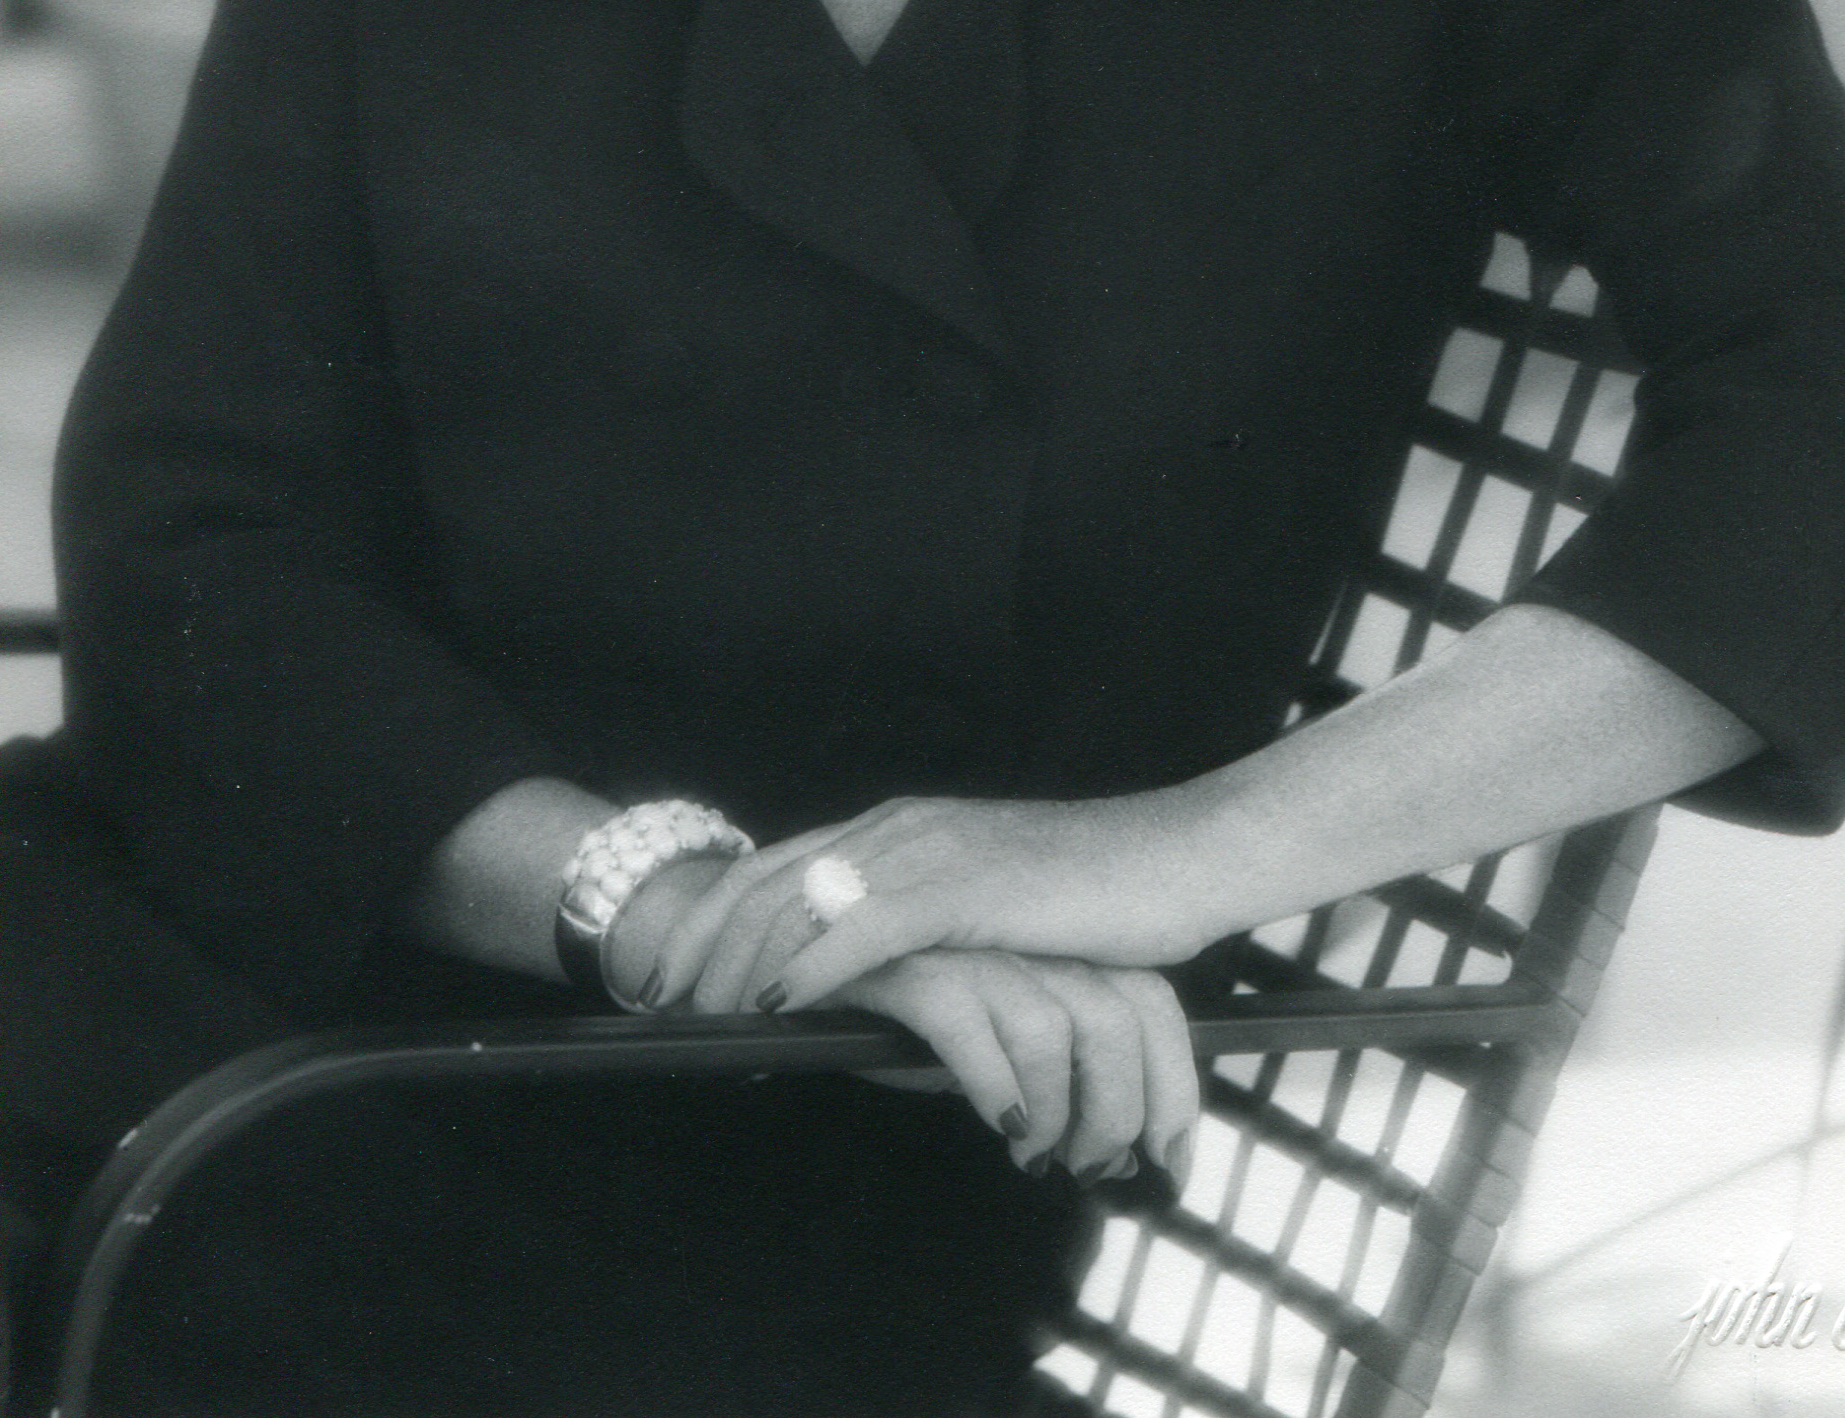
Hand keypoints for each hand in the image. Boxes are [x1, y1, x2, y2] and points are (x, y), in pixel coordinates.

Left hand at [644, 793, 1222, 1018]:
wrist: (1182, 859)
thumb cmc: (1098, 896)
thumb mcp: (989, 910)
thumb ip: (927, 929)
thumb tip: (873, 981)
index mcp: (903, 829)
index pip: (780, 866)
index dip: (716, 916)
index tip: (672, 971)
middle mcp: (902, 828)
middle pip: (769, 879)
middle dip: (703, 942)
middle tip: (662, 1003)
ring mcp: (932, 851)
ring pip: (801, 901)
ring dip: (739, 963)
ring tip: (702, 1016)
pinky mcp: (965, 884)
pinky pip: (864, 927)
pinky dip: (809, 965)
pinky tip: (777, 1003)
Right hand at [833, 951, 1198, 1185]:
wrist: (816, 935)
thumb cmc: (919, 996)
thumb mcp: (1002, 1028)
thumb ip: (1047, 1067)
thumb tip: (1101, 1151)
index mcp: (1060, 950)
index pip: (1152, 1003)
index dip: (1173, 1087)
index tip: (1172, 1162)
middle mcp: (1027, 942)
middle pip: (1123, 1016)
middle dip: (1123, 1110)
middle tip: (1096, 1167)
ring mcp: (972, 949)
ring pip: (1055, 1030)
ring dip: (1057, 1112)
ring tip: (1035, 1153)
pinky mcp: (913, 967)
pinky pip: (971, 1029)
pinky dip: (996, 1086)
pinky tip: (1000, 1121)